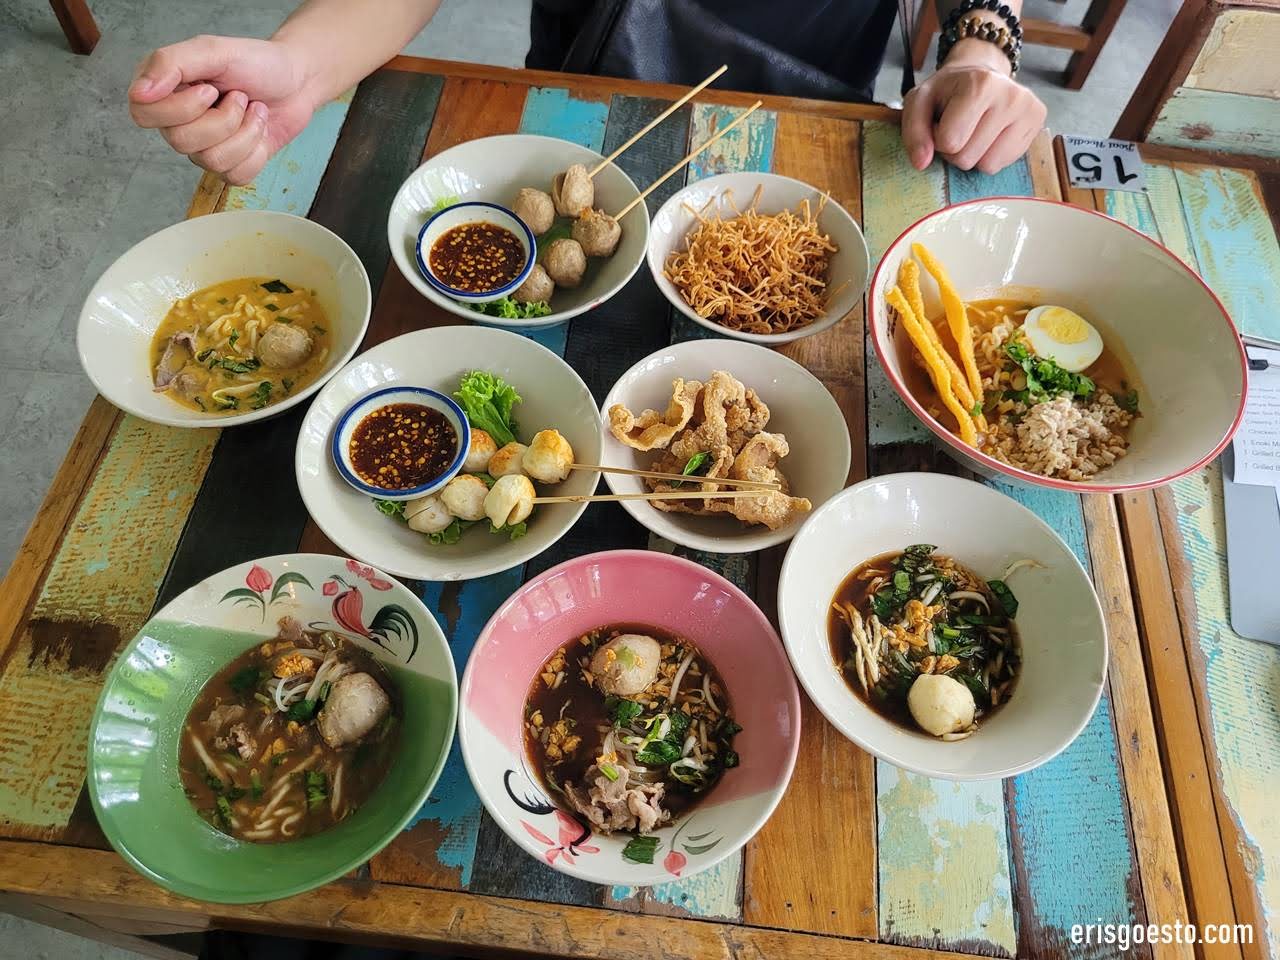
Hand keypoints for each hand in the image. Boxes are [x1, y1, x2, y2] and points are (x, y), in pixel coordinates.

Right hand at [129, 35, 316, 184]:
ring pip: (212, 162)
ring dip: (245, 133)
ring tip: (253, 110)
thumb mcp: (213, 50)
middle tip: (240, 96)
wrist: (297, 81)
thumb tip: (139, 93)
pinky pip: (235, 176)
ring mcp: (203, 147)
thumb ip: (171, 63)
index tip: (209, 89)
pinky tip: (259, 130)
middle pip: (181, 142)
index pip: (144, 115)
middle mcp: (177, 122)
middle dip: (224, 120)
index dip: (182, 108)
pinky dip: (257, 152)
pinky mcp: (230, 165)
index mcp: (163, 90)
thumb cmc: (256, 62)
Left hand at [901, 53, 1046, 174]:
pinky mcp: (1038, 123)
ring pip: (987, 166)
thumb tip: (921, 163)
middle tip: (959, 127)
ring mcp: (1029, 110)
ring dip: (974, 156)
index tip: (942, 121)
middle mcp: (1011, 96)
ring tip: (974, 131)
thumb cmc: (947, 91)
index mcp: (980, 85)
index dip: (937, 139)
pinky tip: (990, 134)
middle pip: (967, 158)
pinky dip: (991, 156)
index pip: (949, 143)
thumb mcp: (919, 102)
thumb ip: (914, 132)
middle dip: (955, 150)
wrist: (980, 73)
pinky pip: (1004, 164)